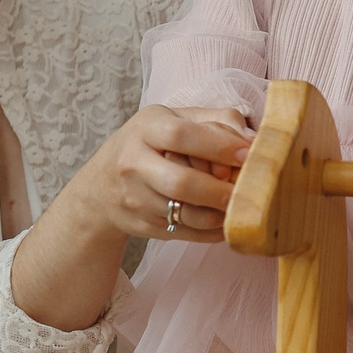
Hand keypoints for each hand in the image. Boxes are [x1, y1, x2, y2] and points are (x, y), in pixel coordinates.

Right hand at [11, 105, 251, 329]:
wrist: (100, 188)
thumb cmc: (150, 145)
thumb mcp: (174, 119)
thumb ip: (215, 120)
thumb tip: (252, 139)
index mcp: (146, 127)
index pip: (182, 135)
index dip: (219, 146)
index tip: (247, 155)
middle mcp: (135, 163)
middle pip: (182, 182)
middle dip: (220, 190)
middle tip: (247, 191)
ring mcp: (136, 199)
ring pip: (186, 214)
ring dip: (220, 215)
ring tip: (241, 207)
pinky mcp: (144, 226)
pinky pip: (187, 232)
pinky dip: (213, 231)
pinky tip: (228, 221)